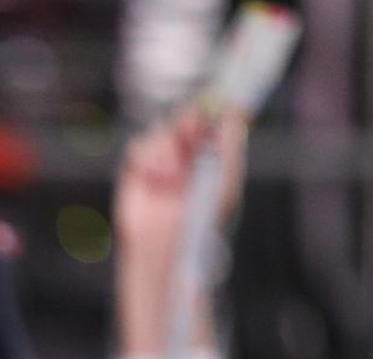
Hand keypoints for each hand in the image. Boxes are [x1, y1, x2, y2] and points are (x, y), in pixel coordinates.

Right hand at [113, 107, 246, 353]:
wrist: (166, 245)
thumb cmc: (200, 222)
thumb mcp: (224, 183)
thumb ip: (229, 148)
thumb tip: (235, 114)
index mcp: (212, 154)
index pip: (213, 120)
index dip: (214, 107)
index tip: (218, 100)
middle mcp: (187, 153)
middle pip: (186, 117)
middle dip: (189, 120)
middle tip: (192, 128)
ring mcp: (162, 159)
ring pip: (162, 130)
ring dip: (168, 148)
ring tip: (172, 177)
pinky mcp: (138, 168)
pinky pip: (141, 146)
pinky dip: (148, 160)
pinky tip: (156, 180)